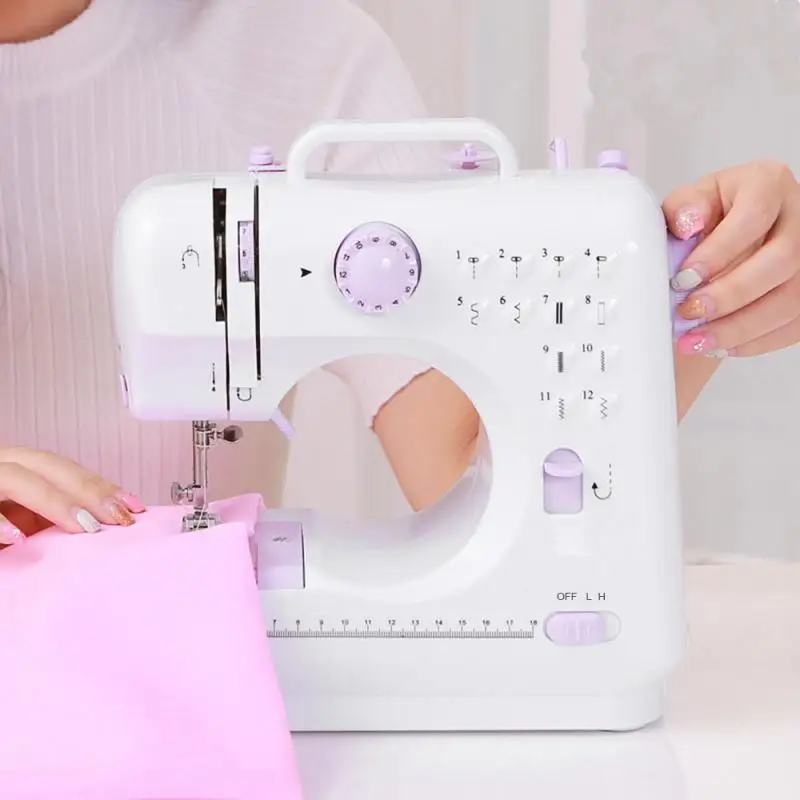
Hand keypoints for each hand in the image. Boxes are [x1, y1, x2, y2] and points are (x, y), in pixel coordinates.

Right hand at [0, 446, 144, 544]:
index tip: (134, 506)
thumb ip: (53, 518)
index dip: (100, 484)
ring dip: (52, 501)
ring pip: (14, 477)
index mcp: (15, 467)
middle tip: (118, 517)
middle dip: (87, 490)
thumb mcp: (22, 519)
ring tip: (82, 526)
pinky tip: (16, 538)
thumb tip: (104, 526)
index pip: (63, 468)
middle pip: (45, 466)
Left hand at [664, 160, 799, 356]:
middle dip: (730, 294)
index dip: (718, 251)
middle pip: (781, 261)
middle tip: (688, 313)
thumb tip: (686, 224)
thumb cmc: (711, 215)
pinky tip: (721, 345)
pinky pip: (794, 325)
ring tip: (697, 340)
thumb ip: (684, 208)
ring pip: (792, 299)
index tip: (683, 278)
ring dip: (740, 327)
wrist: (731, 234)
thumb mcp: (693, 201)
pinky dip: (755, 341)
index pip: (754, 216)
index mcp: (768, 184)